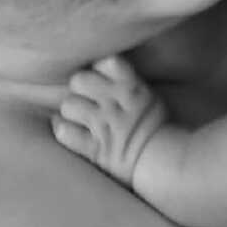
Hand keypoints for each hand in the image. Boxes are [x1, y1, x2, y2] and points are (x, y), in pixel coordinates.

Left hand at [52, 55, 166, 186]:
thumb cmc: (154, 127)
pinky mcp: (95, 149)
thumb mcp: (147, 95)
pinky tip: (68, 129)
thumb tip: (103, 64)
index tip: (100, 76)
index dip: (98, 68)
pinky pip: (66, 133)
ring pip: (69, 105)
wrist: (163, 164)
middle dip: (79, 87)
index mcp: (132, 87)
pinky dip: (63, 130)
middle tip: (85, 96)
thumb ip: (127, 79)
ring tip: (78, 115)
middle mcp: (116, 103)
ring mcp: (104, 125)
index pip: (105, 62)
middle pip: (79, 80)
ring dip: (71, 110)